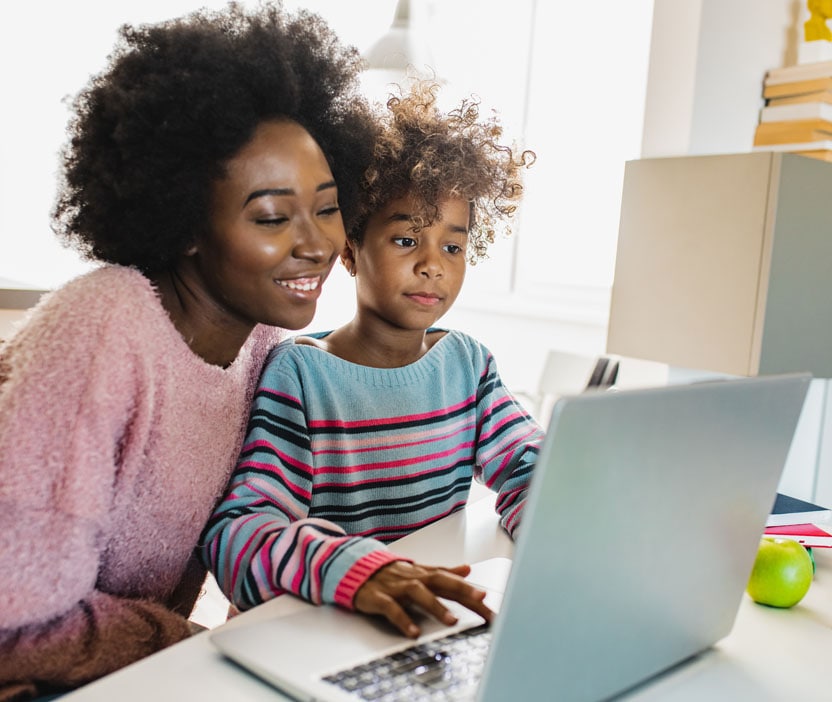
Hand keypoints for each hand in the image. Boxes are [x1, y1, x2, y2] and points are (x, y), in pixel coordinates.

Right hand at [353, 561, 493, 637]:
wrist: (356, 569)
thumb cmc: (392, 574)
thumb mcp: (420, 571)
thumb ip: (444, 572)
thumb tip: (467, 569)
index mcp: (426, 574)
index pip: (454, 582)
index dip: (472, 591)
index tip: (489, 602)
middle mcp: (414, 578)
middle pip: (442, 582)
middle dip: (462, 591)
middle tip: (481, 602)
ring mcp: (397, 587)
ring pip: (419, 593)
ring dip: (436, 606)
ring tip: (452, 621)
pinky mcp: (379, 598)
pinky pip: (392, 609)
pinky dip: (403, 620)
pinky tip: (414, 632)